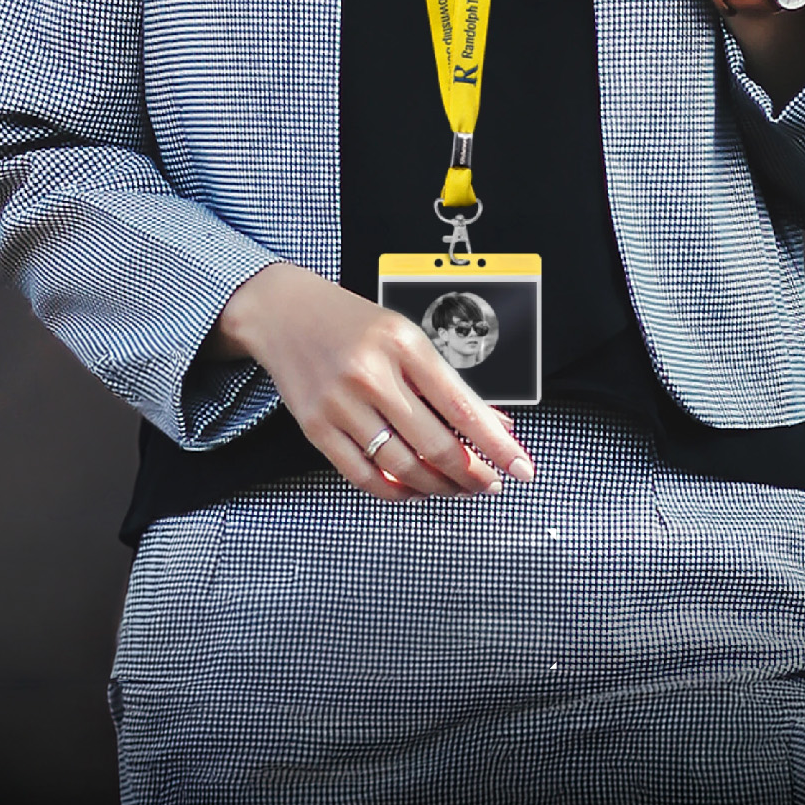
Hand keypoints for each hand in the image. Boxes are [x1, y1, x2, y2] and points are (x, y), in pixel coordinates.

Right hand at [208, 263, 534, 503]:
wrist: (284, 312)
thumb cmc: (351, 322)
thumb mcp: (406, 337)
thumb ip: (449, 384)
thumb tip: (495, 424)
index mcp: (404, 344)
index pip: (462, 407)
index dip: (496, 446)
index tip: (521, 467)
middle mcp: (372, 374)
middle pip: (434, 445)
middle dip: (472, 474)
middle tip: (489, 483)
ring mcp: (341, 404)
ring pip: (402, 468)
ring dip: (438, 488)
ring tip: (456, 488)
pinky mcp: (316, 428)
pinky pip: (363, 476)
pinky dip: (395, 492)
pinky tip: (413, 489)